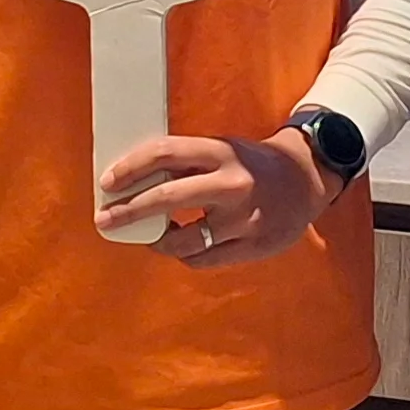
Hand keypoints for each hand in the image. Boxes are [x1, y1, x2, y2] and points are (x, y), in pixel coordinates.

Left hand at [95, 126, 335, 271]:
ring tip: (146, 236)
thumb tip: (132, 182)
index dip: (130, 168)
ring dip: (156, 241)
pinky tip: (179, 246)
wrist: (305, 181)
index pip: (164, 154)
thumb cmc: (250, 164)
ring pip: (183, 241)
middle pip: (166, 199)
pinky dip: (184, 254)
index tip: (106, 183)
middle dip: (128, 211)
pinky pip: (203, 259)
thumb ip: (185, 163)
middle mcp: (232, 184)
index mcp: (220, 152)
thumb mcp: (222, 150)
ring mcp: (243, 219)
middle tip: (104, 220)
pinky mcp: (252, 246)